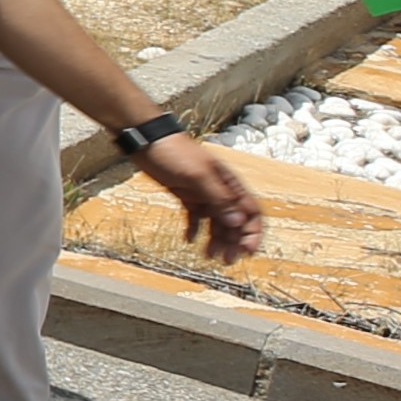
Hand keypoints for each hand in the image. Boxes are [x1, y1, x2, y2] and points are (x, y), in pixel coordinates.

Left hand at [139, 132, 264, 263]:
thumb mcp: (198, 175)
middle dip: (233, 242)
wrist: (147, 140)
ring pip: (215, 222)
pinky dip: (195, 229)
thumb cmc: (174, 152)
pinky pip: (195, 217)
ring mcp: (203, 193)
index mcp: (229, 184)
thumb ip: (218, 198)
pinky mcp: (186, 195)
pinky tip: (189, 240)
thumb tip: (237, 222)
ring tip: (208, 256)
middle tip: (226, 261)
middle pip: (234, 221)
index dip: (252, 232)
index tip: (248, 251)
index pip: (250, 212)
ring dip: (215, 239)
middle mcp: (220, 190)